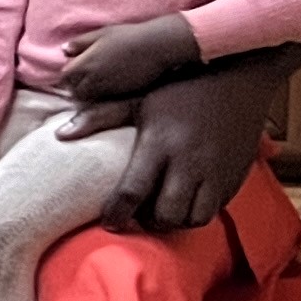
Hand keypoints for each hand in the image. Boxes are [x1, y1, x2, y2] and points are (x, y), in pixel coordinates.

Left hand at [57, 13, 201, 104]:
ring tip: (98, 83)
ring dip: (90, 92)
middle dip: (76, 87)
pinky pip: (107, 98)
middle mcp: (94, 78)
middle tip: (84, 80)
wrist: (157, 46)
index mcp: (86, 63)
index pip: (65, 77)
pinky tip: (112, 84)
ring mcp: (109, 88)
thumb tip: (64, 50)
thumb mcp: (102, 34)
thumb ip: (81, 43)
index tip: (73, 72)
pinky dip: (105, 94)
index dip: (67, 76)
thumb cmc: (128, 36)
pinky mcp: (123, 93)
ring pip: (91, 97)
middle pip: (76, 91)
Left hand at [58, 51, 276, 233]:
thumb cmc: (181, 89)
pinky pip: (216, 209)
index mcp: (160, 144)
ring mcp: (217, 171)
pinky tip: (188, 199)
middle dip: (150, 221)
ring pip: (194, 218)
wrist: (239, 78)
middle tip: (140, 213)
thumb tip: (61, 134)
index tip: (109, 222)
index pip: (133, 192)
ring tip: (165, 208)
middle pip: (166, 214)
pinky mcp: (236, 175)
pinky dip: (199, 211)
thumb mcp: (139, 99)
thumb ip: (100, 117)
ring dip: (176, 220)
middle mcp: (190, 161)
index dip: (117, 214)